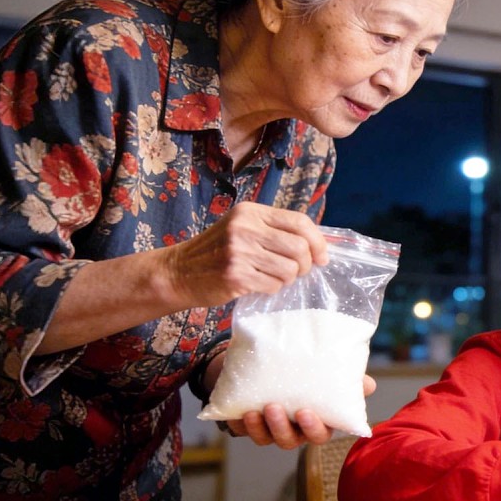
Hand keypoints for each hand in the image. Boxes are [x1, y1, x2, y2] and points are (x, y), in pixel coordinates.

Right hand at [163, 202, 327, 307]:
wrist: (178, 272)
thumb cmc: (216, 252)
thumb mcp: (241, 228)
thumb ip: (274, 230)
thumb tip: (318, 245)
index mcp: (250, 212)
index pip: (299, 221)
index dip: (318, 241)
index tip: (322, 256)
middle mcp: (245, 228)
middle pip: (300, 247)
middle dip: (306, 264)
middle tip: (298, 271)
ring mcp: (239, 252)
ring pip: (289, 269)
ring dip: (287, 278)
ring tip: (273, 277)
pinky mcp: (235, 276)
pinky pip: (273, 285)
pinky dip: (272, 288)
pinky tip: (258, 285)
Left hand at [225, 374, 376, 448]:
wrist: (270, 363)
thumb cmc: (305, 372)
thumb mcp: (327, 373)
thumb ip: (347, 379)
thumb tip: (368, 384)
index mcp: (316, 421)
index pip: (319, 435)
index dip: (312, 428)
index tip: (305, 412)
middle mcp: (293, 429)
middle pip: (290, 441)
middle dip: (282, 428)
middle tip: (275, 408)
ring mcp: (269, 429)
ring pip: (265, 439)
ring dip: (260, 428)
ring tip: (254, 410)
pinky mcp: (246, 423)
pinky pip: (240, 431)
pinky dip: (238, 425)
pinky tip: (236, 413)